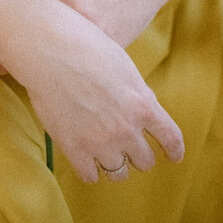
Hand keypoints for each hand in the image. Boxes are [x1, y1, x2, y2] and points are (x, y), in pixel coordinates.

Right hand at [7, 0, 183, 183]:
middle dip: (138, 153)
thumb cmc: (85, 46)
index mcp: (143, 104)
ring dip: (115, 163)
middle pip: (145, 161)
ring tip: (105, 152)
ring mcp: (100, 141)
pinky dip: (90, 168)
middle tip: (127, 146)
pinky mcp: (74, 149)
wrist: (49, 47)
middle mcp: (126, 128)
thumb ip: (138, 95)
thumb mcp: (124, 66)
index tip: (173, 156)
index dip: (174, 151)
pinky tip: (85, 157)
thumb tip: (145, 114)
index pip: (171, 139)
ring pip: (119, 173)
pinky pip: (90, 176)